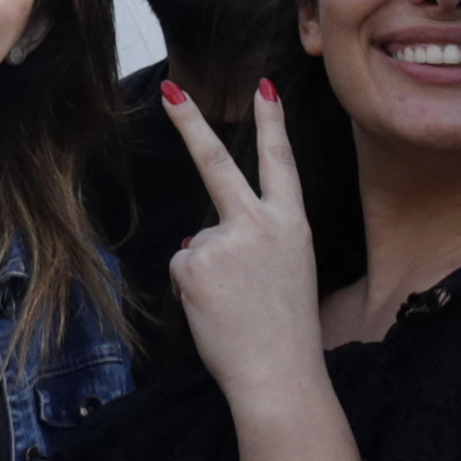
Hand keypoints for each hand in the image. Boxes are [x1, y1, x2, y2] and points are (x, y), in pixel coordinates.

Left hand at [156, 80, 331, 419]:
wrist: (278, 374)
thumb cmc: (285, 331)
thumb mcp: (286, 272)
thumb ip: (251, 242)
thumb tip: (198, 237)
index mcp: (291, 224)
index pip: (281, 162)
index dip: (272, 123)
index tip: (264, 86)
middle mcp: (258, 223)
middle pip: (217, 164)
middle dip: (190, 123)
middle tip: (170, 90)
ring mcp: (222, 241)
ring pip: (198, 242)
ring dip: (207, 273)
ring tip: (235, 306)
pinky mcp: (192, 264)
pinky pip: (182, 267)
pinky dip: (192, 290)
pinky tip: (215, 310)